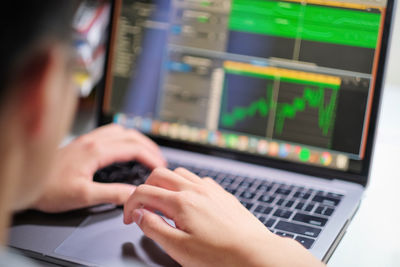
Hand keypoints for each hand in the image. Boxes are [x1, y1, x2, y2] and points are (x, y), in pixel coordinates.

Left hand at [31, 124, 165, 212]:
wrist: (27, 182)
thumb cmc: (49, 189)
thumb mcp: (83, 196)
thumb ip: (112, 194)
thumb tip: (135, 193)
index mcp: (96, 151)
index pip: (133, 148)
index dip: (151, 157)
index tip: (160, 168)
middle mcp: (93, 140)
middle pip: (131, 136)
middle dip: (150, 148)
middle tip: (160, 161)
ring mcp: (88, 139)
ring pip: (122, 131)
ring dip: (139, 140)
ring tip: (148, 152)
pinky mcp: (84, 142)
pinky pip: (112, 133)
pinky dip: (126, 138)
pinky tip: (126, 147)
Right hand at [124, 168, 323, 266]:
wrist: (255, 252)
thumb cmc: (220, 255)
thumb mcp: (179, 248)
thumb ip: (154, 228)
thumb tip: (139, 214)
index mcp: (181, 202)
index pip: (144, 192)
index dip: (130, 204)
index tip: (130, 218)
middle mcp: (195, 189)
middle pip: (159, 174)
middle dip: (145, 188)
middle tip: (144, 208)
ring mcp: (210, 189)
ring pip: (179, 172)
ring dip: (165, 184)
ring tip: (165, 204)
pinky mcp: (222, 193)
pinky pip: (198, 179)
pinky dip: (186, 185)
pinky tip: (188, 202)